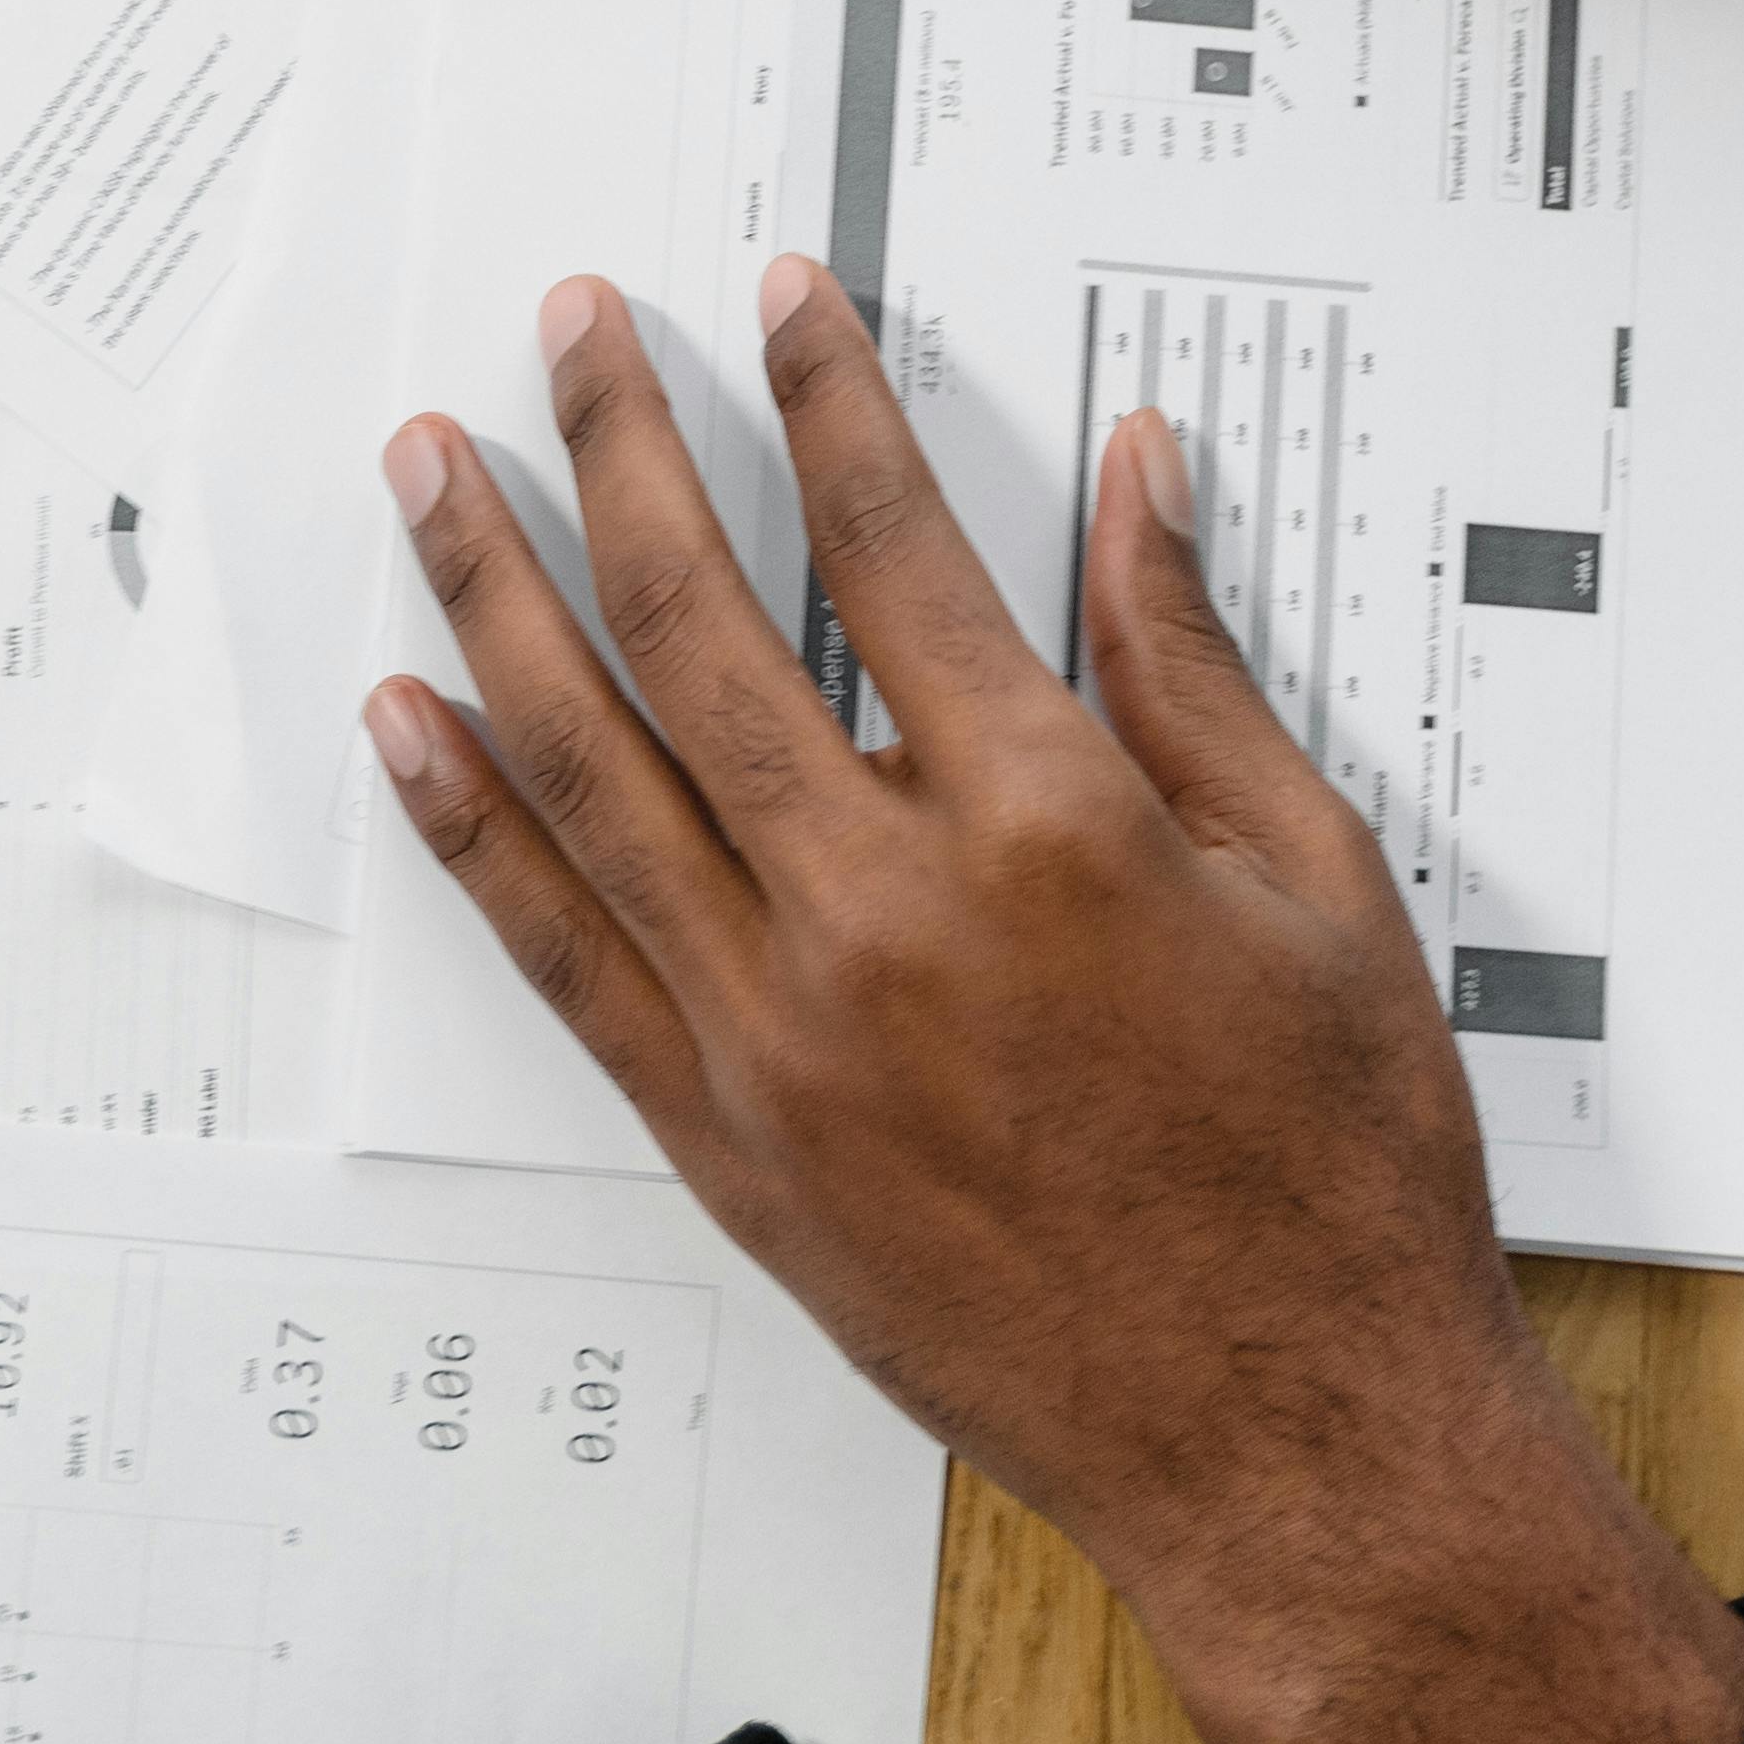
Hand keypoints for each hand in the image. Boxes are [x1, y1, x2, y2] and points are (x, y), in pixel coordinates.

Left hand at [362, 260, 1743, 1743]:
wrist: (1290, 1440)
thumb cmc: (1328, 1182)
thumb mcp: (1318, 883)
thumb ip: (1191, 669)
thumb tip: (1134, 484)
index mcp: (1051, 825)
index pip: (894, 543)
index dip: (825, 398)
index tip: (775, 303)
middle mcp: (888, 914)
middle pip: (700, 622)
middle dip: (617, 449)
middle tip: (564, 333)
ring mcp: (784, 1033)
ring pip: (592, 767)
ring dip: (495, 598)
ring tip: (428, 474)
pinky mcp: (729, 1142)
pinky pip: (562, 953)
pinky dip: (474, 827)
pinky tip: (415, 723)